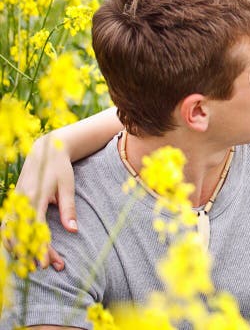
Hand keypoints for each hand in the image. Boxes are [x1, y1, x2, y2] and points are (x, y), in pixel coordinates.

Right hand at [11, 135, 78, 269]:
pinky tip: (19, 250)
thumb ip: (69, 209)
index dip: (41, 249)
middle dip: (32, 254)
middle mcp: (20, 201)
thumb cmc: (60, 169)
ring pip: (8, 233)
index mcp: (35, 197)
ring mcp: (13, 202)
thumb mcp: (68, 187)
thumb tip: (73, 231)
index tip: (47, 264)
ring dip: (19, 250)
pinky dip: (9, 240)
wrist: (45, 151)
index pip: (36, 230)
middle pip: (22, 236)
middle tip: (47, 267)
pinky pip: (6, 226)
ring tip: (32, 263)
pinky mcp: (12, 203)